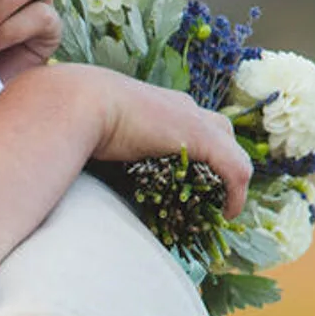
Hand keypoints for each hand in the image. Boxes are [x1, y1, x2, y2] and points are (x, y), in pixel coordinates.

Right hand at [81, 66, 251, 215]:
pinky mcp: (201, 136)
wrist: (79, 103)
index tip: (192, 184)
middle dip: (223, 163)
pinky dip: (236, 192)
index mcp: (160, 105)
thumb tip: (93, 169)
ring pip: (232, 149)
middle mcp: (183, 107)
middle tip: (214, 195)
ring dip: (230, 178)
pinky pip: (234, 168)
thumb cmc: (78, 117)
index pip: (194, 124)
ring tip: (221, 206)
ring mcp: (195, 119)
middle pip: (221, 131)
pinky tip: (228, 213)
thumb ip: (111, 147)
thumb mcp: (100, 133)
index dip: (199, 155)